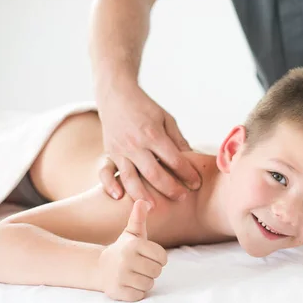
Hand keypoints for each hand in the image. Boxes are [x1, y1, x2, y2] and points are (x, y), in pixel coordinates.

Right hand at [97, 83, 201, 205]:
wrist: (115, 94)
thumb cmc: (145, 107)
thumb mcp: (166, 119)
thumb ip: (177, 139)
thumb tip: (191, 159)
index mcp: (153, 133)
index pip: (174, 159)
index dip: (187, 173)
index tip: (196, 183)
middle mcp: (135, 143)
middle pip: (154, 173)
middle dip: (170, 188)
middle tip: (182, 197)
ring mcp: (119, 149)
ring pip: (130, 178)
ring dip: (143, 195)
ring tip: (154, 208)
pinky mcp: (108, 152)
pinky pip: (106, 171)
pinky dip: (110, 185)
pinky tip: (118, 197)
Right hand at [97, 200, 167, 301]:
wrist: (100, 267)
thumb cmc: (123, 249)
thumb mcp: (131, 233)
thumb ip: (138, 218)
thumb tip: (142, 201)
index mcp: (134, 245)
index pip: (163, 258)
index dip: (158, 259)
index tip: (148, 257)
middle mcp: (126, 260)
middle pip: (156, 272)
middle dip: (151, 271)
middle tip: (140, 267)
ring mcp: (120, 276)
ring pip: (148, 285)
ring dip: (144, 282)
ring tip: (133, 275)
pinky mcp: (117, 291)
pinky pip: (139, 295)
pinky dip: (136, 292)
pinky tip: (127, 284)